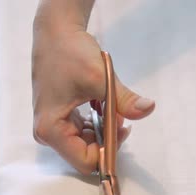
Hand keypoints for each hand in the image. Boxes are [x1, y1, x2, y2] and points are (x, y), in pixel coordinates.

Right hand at [32, 17, 154, 174]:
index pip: (85, 162)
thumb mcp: (100, 79)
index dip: (108, 152)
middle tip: (121, 115)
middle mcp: (47, 134)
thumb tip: (148, 109)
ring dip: (105, 130)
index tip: (123, 129)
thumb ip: (124, 100)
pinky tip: (105, 105)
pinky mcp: (59, 119)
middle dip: (108, 140)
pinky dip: (99, 123)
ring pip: (87, 144)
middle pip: (86, 155)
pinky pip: (84, 132)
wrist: (56, 32)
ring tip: (113, 105)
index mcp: (50, 130)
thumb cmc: (70, 53)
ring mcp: (52, 127)